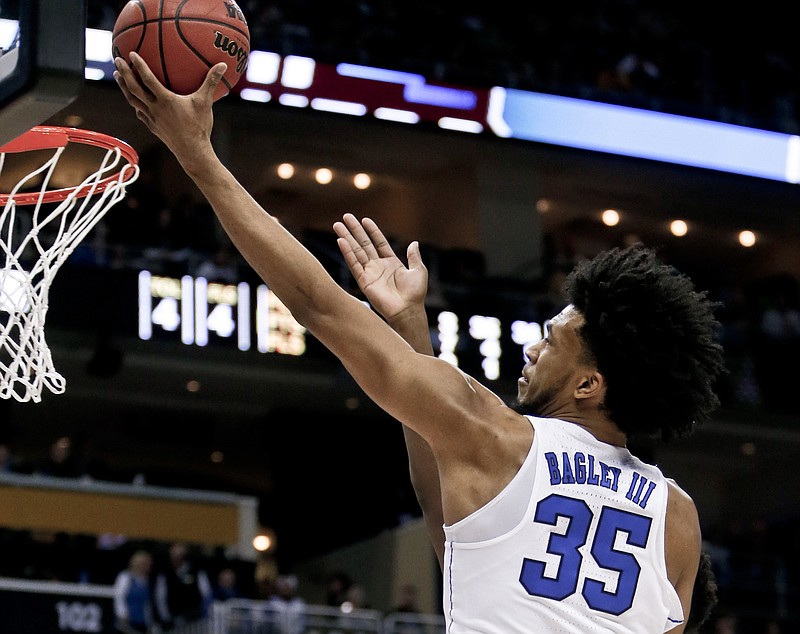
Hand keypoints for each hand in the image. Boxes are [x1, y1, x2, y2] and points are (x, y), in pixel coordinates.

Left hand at [113, 52, 225, 170]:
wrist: (192, 152)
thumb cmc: (200, 127)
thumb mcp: (206, 102)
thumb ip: (212, 82)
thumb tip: (223, 65)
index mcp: (165, 100)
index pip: (148, 79)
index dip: (139, 65)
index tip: (131, 53)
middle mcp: (154, 108)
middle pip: (133, 88)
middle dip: (124, 73)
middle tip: (117, 60)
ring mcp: (151, 119)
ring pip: (132, 100)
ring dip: (124, 87)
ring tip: (118, 76)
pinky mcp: (153, 127)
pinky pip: (139, 112)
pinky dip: (134, 103)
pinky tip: (134, 100)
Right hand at [334, 213, 427, 320]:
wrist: (408, 310)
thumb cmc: (415, 294)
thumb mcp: (418, 271)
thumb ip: (414, 257)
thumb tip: (414, 243)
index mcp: (391, 263)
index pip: (379, 242)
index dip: (372, 231)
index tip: (365, 220)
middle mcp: (378, 266)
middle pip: (364, 244)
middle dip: (355, 230)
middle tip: (345, 217)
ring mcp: (370, 273)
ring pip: (356, 251)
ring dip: (347, 237)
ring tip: (337, 225)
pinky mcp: (364, 281)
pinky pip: (354, 264)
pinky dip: (347, 252)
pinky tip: (341, 241)